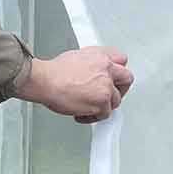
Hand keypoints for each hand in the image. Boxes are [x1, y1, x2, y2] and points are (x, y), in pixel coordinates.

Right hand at [17, 47, 133, 122]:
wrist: (45, 81)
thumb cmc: (54, 72)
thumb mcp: (75, 57)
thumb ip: (91, 64)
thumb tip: (92, 73)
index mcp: (100, 56)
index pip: (121, 60)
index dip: (117, 71)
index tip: (114, 78)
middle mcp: (106, 69)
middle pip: (127, 78)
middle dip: (120, 89)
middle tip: (109, 96)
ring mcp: (106, 86)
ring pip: (116, 100)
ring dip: (104, 105)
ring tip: (89, 107)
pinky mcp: (102, 102)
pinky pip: (104, 114)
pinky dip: (92, 117)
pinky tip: (81, 114)